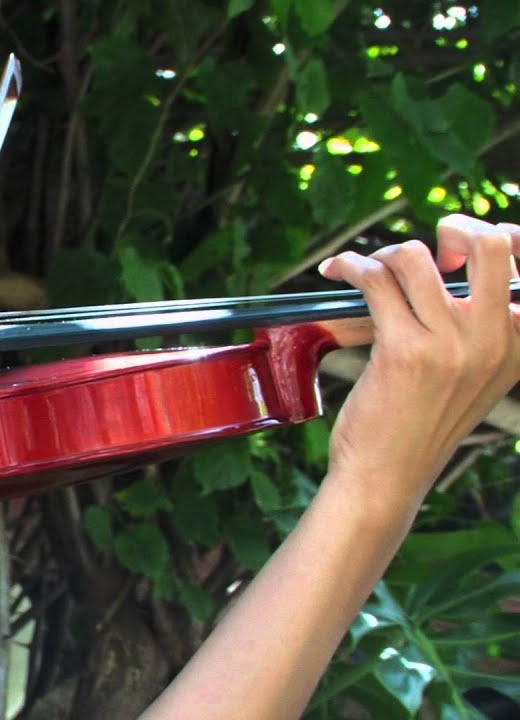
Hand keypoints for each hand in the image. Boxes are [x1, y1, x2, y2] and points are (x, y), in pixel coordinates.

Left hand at [317, 213, 519, 525]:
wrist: (387, 475)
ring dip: (384, 256)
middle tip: (430, 246)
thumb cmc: (419, 422)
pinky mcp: (404, 350)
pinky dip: (351, 267)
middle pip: (490, 244)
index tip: (460, 247)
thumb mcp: (470, 377)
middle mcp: (495, 341)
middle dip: (455, 227)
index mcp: (518, 344)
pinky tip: (338, 274)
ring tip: (369, 273)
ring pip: (415, 258)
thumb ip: (472, 328)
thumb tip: (440, 266)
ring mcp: (451, 345)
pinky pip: (375, 282)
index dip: (501, 238)